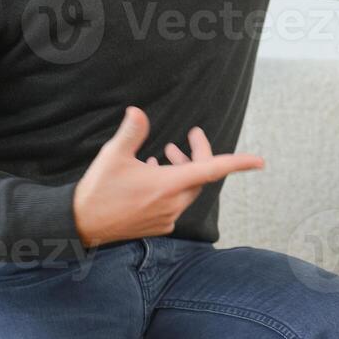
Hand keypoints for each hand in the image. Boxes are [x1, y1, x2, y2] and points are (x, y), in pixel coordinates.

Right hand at [72, 107, 264, 247]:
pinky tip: (153, 173)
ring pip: (187, 190)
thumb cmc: (97, 190)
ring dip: (182, 169)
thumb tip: (138, 111)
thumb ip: (131, 132)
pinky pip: (174, 203)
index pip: (212, 171)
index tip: (259, 161)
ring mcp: (166, 218)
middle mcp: (172, 204)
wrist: (80, 225)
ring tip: (166, 152)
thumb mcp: (113, 155)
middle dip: (198, 155)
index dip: (238, 163)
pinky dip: (171, 185)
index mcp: (168, 185)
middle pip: (200, 177)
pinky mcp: (158, 227)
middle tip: (191, 136)